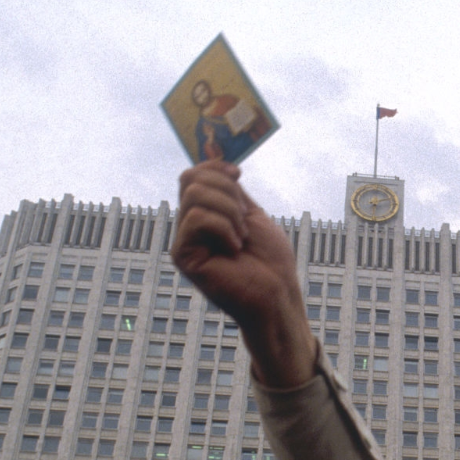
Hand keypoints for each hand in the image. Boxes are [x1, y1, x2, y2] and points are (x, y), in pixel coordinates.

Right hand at [172, 162, 314, 388]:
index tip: (238, 175)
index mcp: (204, 216)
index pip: (193, 176)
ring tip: (242, 237)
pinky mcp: (183, 256)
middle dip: (226, 190)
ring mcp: (184, 241)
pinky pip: (196, 219)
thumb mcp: (251, 214)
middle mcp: (189, 228)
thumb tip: (221, 165)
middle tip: (245, 220)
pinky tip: (234, 248)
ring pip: (194, 196)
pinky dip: (223, 227)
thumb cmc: (269, 261)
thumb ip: (231, 192)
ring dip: (229, 210)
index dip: (214, 167)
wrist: (277, 294)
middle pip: (190, 180)